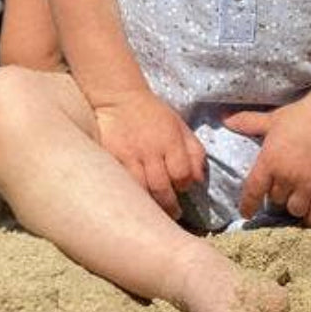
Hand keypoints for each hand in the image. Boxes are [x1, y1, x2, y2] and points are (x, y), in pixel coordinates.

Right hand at [94, 89, 205, 218]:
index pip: (182, 174)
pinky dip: (130, 193)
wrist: (119, 98)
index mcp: (170, 140)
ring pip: (141, 190)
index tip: (181, 188)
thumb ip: (194, 151)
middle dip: (170, 205)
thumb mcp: (179, 125)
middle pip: (162, 188)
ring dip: (150, 205)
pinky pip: (122, 183)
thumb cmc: (153, 114)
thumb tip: (199, 180)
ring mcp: (129, 155)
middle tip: (173, 213)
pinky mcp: (111, 157)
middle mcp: (150, 149)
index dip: (184, 185)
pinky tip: (134, 200)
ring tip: (154, 212)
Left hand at [224, 97, 310, 226]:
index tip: (246, 214)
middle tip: (281, 188)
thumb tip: (224, 119)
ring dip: (293, 206)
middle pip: (275, 200)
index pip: (253, 191)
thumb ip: (247, 123)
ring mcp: (308, 185)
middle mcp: (286, 177)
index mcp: (269, 161)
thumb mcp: (271, 119)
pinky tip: (310, 213)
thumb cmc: (300, 116)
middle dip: (276, 196)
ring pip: (294, 210)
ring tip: (295, 198)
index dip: (248, 205)